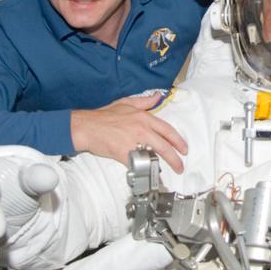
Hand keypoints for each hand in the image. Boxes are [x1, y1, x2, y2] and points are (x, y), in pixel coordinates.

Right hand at [71, 92, 188, 172]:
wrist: (86, 127)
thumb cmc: (103, 116)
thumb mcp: (125, 103)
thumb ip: (144, 101)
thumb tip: (158, 96)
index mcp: (144, 117)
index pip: (167, 130)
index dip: (178, 141)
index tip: (184, 149)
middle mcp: (141, 129)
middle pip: (164, 146)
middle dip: (175, 158)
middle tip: (180, 166)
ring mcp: (132, 142)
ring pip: (153, 156)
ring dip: (159, 166)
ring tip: (163, 172)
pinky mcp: (123, 154)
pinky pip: (137, 164)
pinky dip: (143, 169)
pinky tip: (146, 173)